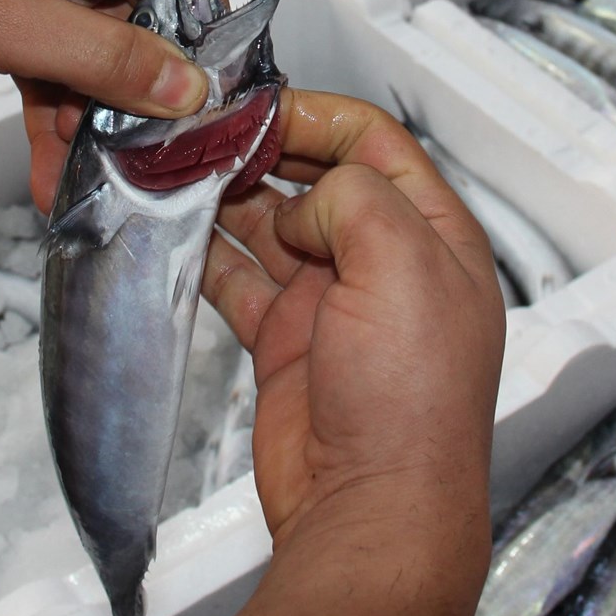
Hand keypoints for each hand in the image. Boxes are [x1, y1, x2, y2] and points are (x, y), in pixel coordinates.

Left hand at [0, 0, 224, 210]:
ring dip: (104, 128)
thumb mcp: (2, 20)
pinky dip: (64, 132)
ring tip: (98, 176)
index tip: (209, 88)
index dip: (206, 25)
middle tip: (156, 148)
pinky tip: (58, 173)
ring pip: (109, 67)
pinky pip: (64, 86)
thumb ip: (100, 54)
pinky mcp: (21, 35)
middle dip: (149, 97)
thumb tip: (184, 87)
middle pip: (151, 28)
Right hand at [131, 90, 505, 615]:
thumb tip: (307, 203)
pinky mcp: (289, 340)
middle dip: (268, 153)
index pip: (378, 146)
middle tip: (212, 137)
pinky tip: (180, 235)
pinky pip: (243, 280)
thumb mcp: (405, 265)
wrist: (372, 507)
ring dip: (233, 199)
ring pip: (276, 225)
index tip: (265, 108)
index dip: (323, 118)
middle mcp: (387, 264)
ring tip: (184, 174)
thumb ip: (358, 200)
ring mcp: (335, 302)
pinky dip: (213, 255)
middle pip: (321, 181)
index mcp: (434, 237)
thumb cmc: (413, 403)